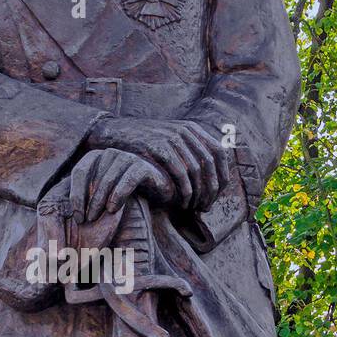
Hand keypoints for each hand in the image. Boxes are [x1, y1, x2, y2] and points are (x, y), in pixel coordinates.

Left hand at [69, 148, 173, 223]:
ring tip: (98, 218)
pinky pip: (127, 180)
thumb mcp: (99, 191)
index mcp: (95, 157)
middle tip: (86, 220)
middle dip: (87, 201)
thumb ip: (82, 193)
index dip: (75, 194)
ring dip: (101, 200)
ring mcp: (126, 157)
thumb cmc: (121, 193)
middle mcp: (109, 153)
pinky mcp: (141, 166)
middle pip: (93, 177)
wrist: (154, 190)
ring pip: (108, 180)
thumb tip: (55, 200)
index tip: (76, 215)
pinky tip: (113, 210)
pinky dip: (118, 195)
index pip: (79, 172)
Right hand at [86, 116, 228, 210]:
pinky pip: (179, 172)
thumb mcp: (168, 140)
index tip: (217, 195)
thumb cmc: (142, 143)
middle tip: (205, 207)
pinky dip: (184, 190)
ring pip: (195, 170)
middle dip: (211, 189)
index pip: (219, 152)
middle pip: (210, 163)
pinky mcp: (158, 146)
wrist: (115, 132)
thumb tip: (209, 172)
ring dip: (197, 193)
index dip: (222, 175)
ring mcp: (171, 137)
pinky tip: (180, 202)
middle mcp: (185, 131)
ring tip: (192, 208)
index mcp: (191, 129)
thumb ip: (187, 151)